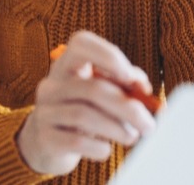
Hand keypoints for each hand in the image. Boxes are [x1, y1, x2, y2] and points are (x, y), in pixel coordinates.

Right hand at [16, 31, 156, 175]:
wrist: (47, 143)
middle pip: (92, 88)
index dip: (108, 56)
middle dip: (127, 108)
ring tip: (131, 137)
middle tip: (148, 125)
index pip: (81, 44)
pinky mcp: (45, 138)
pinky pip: (77, 141)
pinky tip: (106, 148)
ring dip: (116, 129)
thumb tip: (143, 88)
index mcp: (67, 66)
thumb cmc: (82, 111)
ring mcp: (44, 111)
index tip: (130, 77)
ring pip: (84, 115)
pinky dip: (99, 147)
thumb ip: (124, 84)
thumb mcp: (100, 92)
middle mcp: (52, 84)